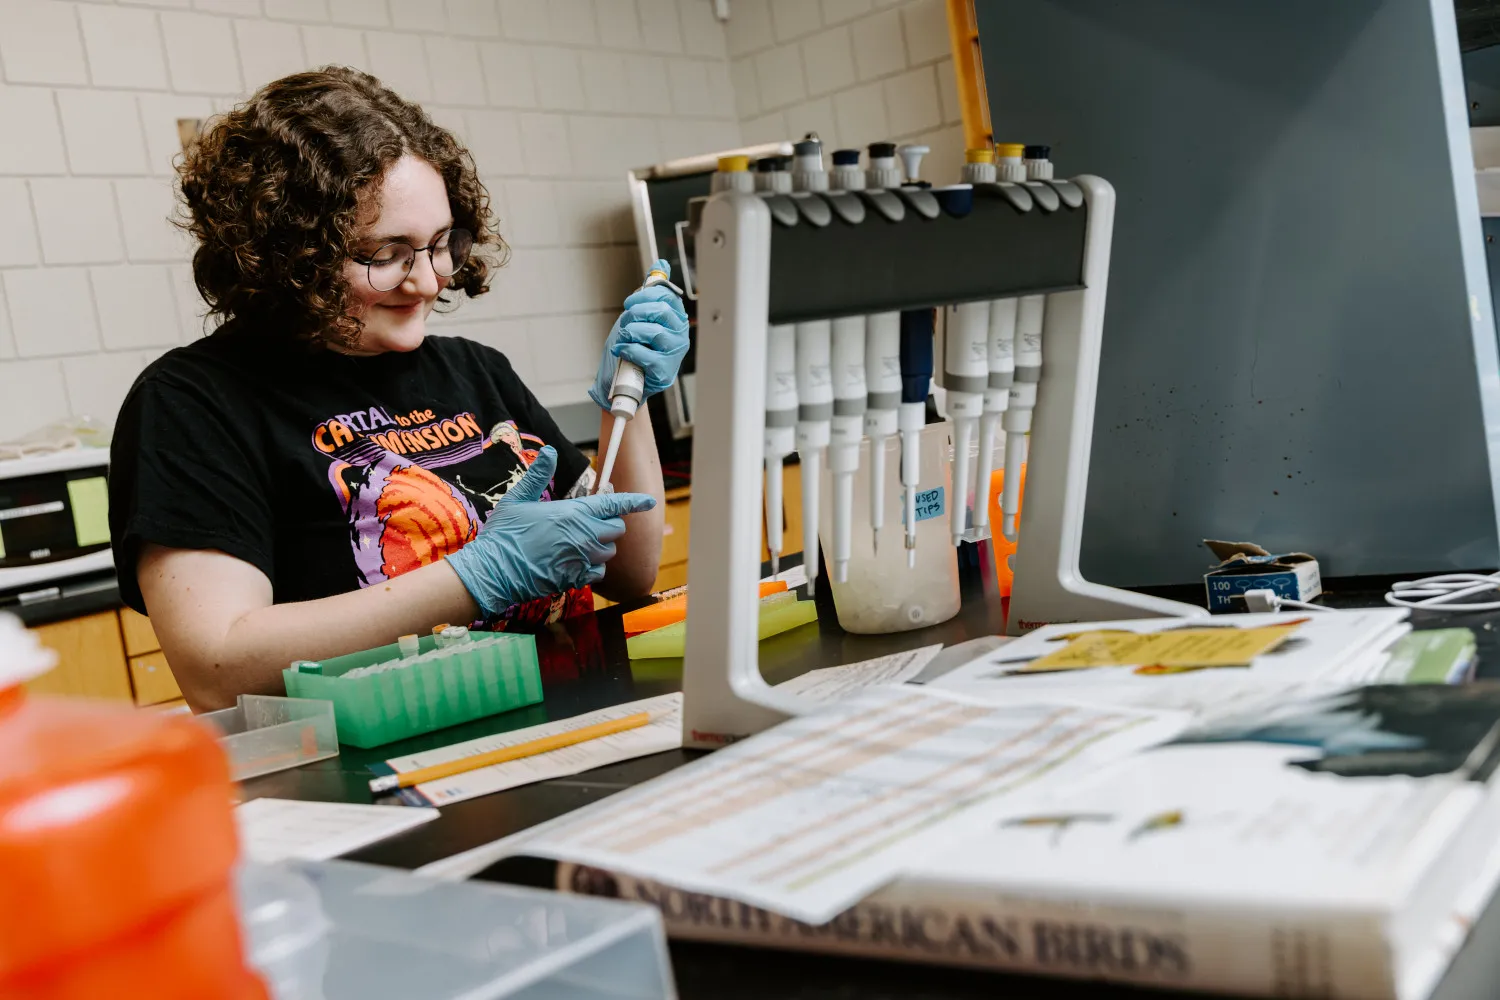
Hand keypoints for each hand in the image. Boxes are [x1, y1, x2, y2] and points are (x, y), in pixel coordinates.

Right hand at [446, 446, 655, 614]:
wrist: (493, 571)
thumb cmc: (504, 534)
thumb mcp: (518, 498)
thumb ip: (539, 475)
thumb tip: (550, 451)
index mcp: (573, 513)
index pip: (614, 505)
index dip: (634, 502)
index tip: (648, 501)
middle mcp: (584, 536)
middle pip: (616, 528)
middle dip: (609, 523)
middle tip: (589, 521)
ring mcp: (582, 559)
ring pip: (610, 550)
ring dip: (601, 545)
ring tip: (578, 541)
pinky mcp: (576, 578)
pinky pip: (599, 571)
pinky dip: (593, 566)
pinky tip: (576, 561)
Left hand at [589, 258, 689, 411]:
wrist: (625, 379)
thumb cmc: (635, 346)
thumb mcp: (642, 314)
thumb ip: (652, 291)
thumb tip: (661, 265)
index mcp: (677, 319)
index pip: (667, 296)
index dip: (644, 295)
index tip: (630, 302)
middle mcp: (680, 335)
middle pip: (660, 311)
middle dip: (635, 313)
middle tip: (626, 321)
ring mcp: (674, 354)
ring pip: (652, 331)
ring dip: (630, 332)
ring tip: (624, 338)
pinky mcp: (663, 371)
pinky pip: (644, 353)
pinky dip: (627, 349)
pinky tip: (623, 350)